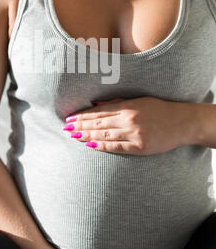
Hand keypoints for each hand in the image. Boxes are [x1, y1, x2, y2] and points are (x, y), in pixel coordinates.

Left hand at [64, 96, 192, 155]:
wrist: (182, 123)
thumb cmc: (160, 109)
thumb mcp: (139, 100)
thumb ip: (117, 102)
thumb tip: (95, 104)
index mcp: (128, 107)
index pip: (99, 112)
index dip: (83, 116)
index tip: (70, 118)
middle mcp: (129, 120)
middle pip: (98, 123)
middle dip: (80, 126)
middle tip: (66, 127)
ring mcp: (134, 134)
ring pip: (104, 135)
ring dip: (86, 135)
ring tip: (73, 136)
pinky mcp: (140, 148)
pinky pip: (116, 147)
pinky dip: (102, 146)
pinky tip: (90, 144)